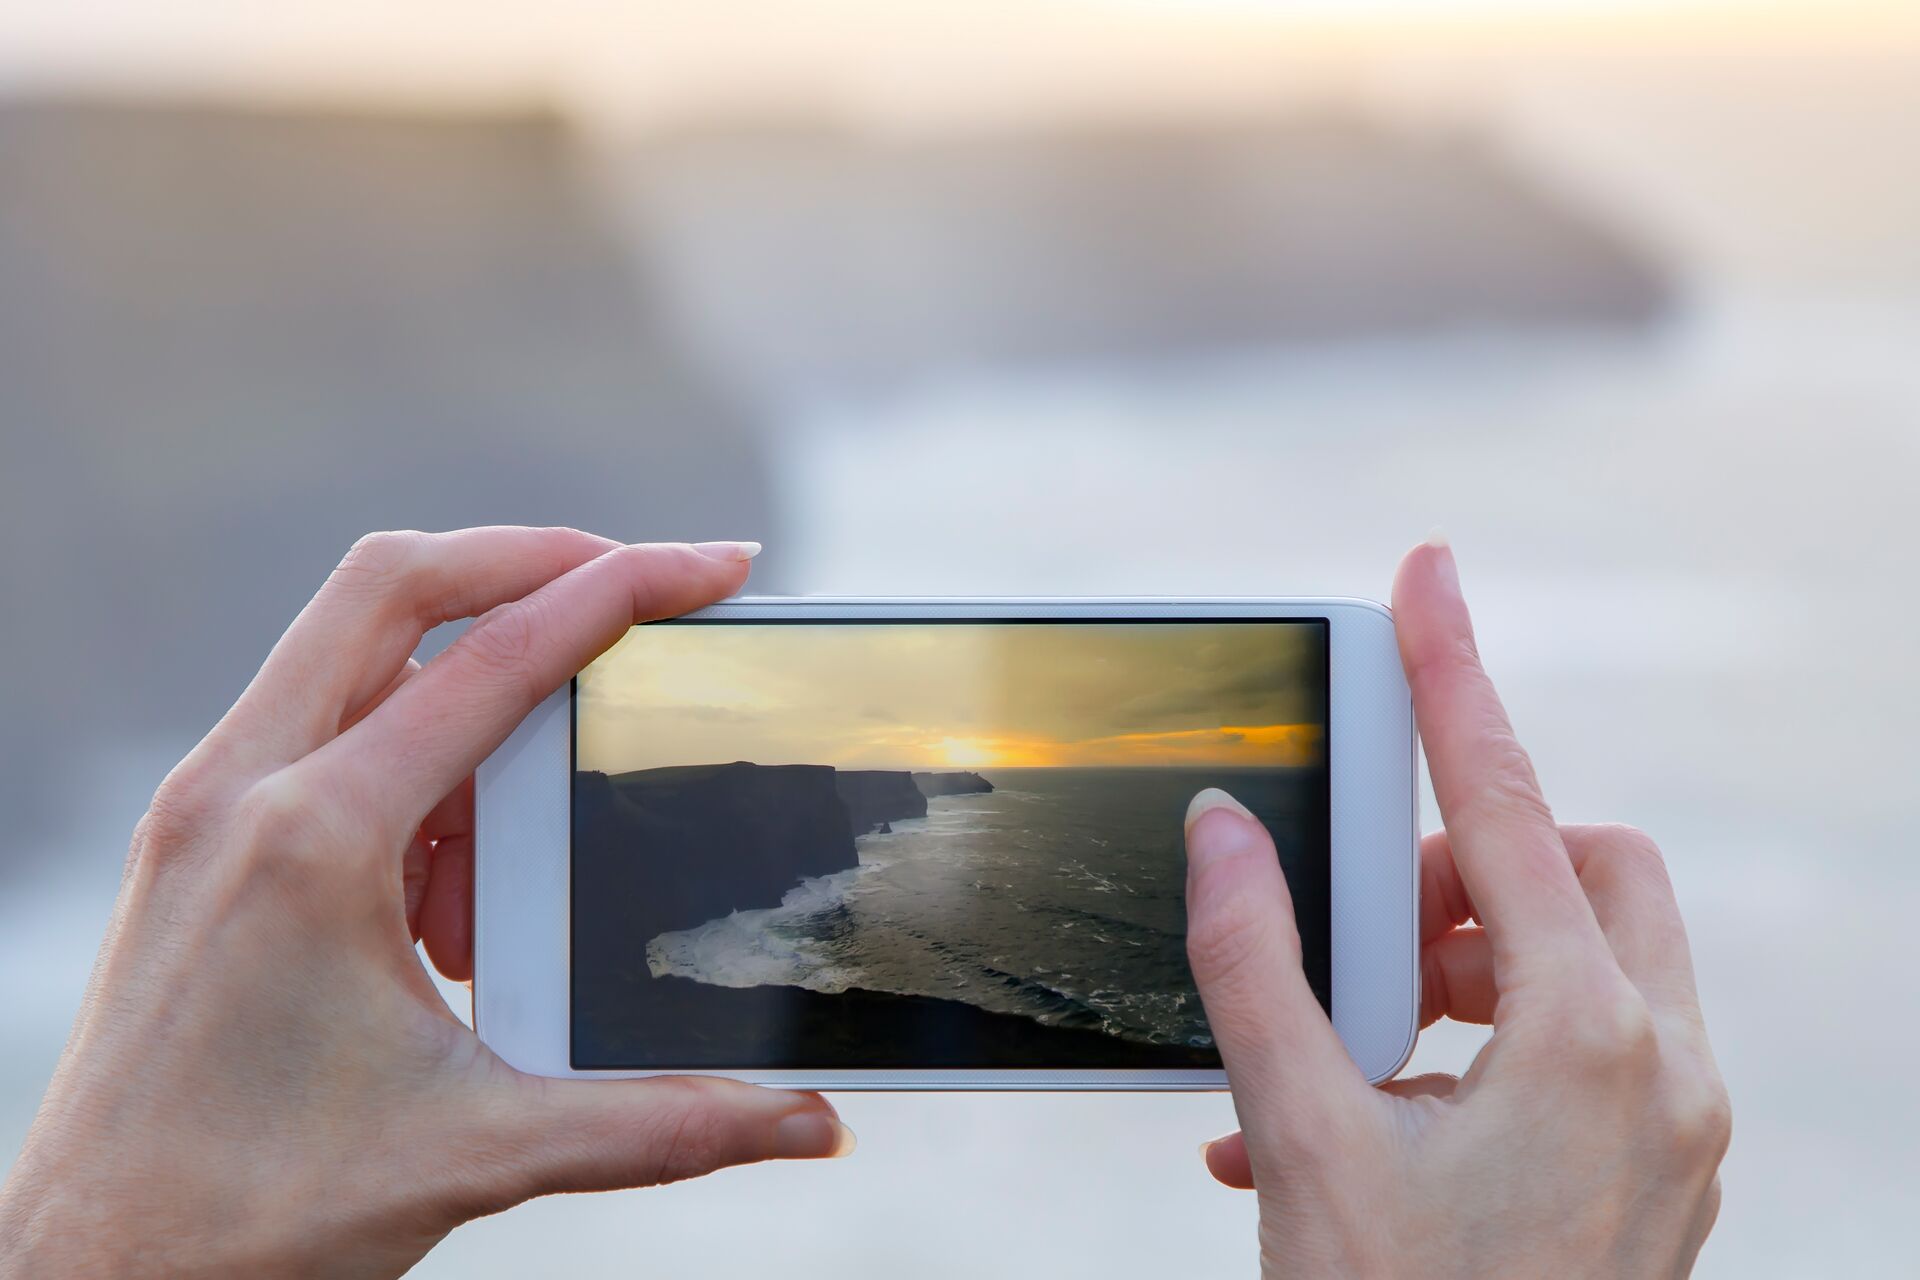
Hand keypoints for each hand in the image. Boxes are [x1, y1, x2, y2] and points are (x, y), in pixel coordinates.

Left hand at [0, 529, 852, 1278]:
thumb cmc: (248, 1217)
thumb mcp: (479, 1153)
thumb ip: (662, 1124)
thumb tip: (809, 1123)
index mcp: (312, 839)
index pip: (494, 659)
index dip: (621, 589)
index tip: (713, 564)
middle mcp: (240, 792)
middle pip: (394, 585)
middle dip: (531, 561)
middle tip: (640, 588)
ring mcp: (204, 812)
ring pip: (353, 657)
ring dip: (470, 698)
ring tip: (538, 837)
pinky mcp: (196, 847)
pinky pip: (322, 739)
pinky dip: (415, 768)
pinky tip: (457, 892)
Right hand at [1183, 537, 1729, 1276]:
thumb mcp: (1302, 1140)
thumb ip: (1256, 966)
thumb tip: (1222, 832)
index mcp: (1584, 1043)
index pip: (1506, 805)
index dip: (1453, 676)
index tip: (1426, 576)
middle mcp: (1662, 1068)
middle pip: (1588, 868)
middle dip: (1474, 866)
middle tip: (1374, 934)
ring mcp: (1679, 1125)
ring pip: (1596, 954)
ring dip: (1470, 963)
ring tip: (1360, 1043)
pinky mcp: (1664, 1169)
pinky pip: (1594, 1039)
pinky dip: (1493, 1035)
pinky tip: (1384, 1109)